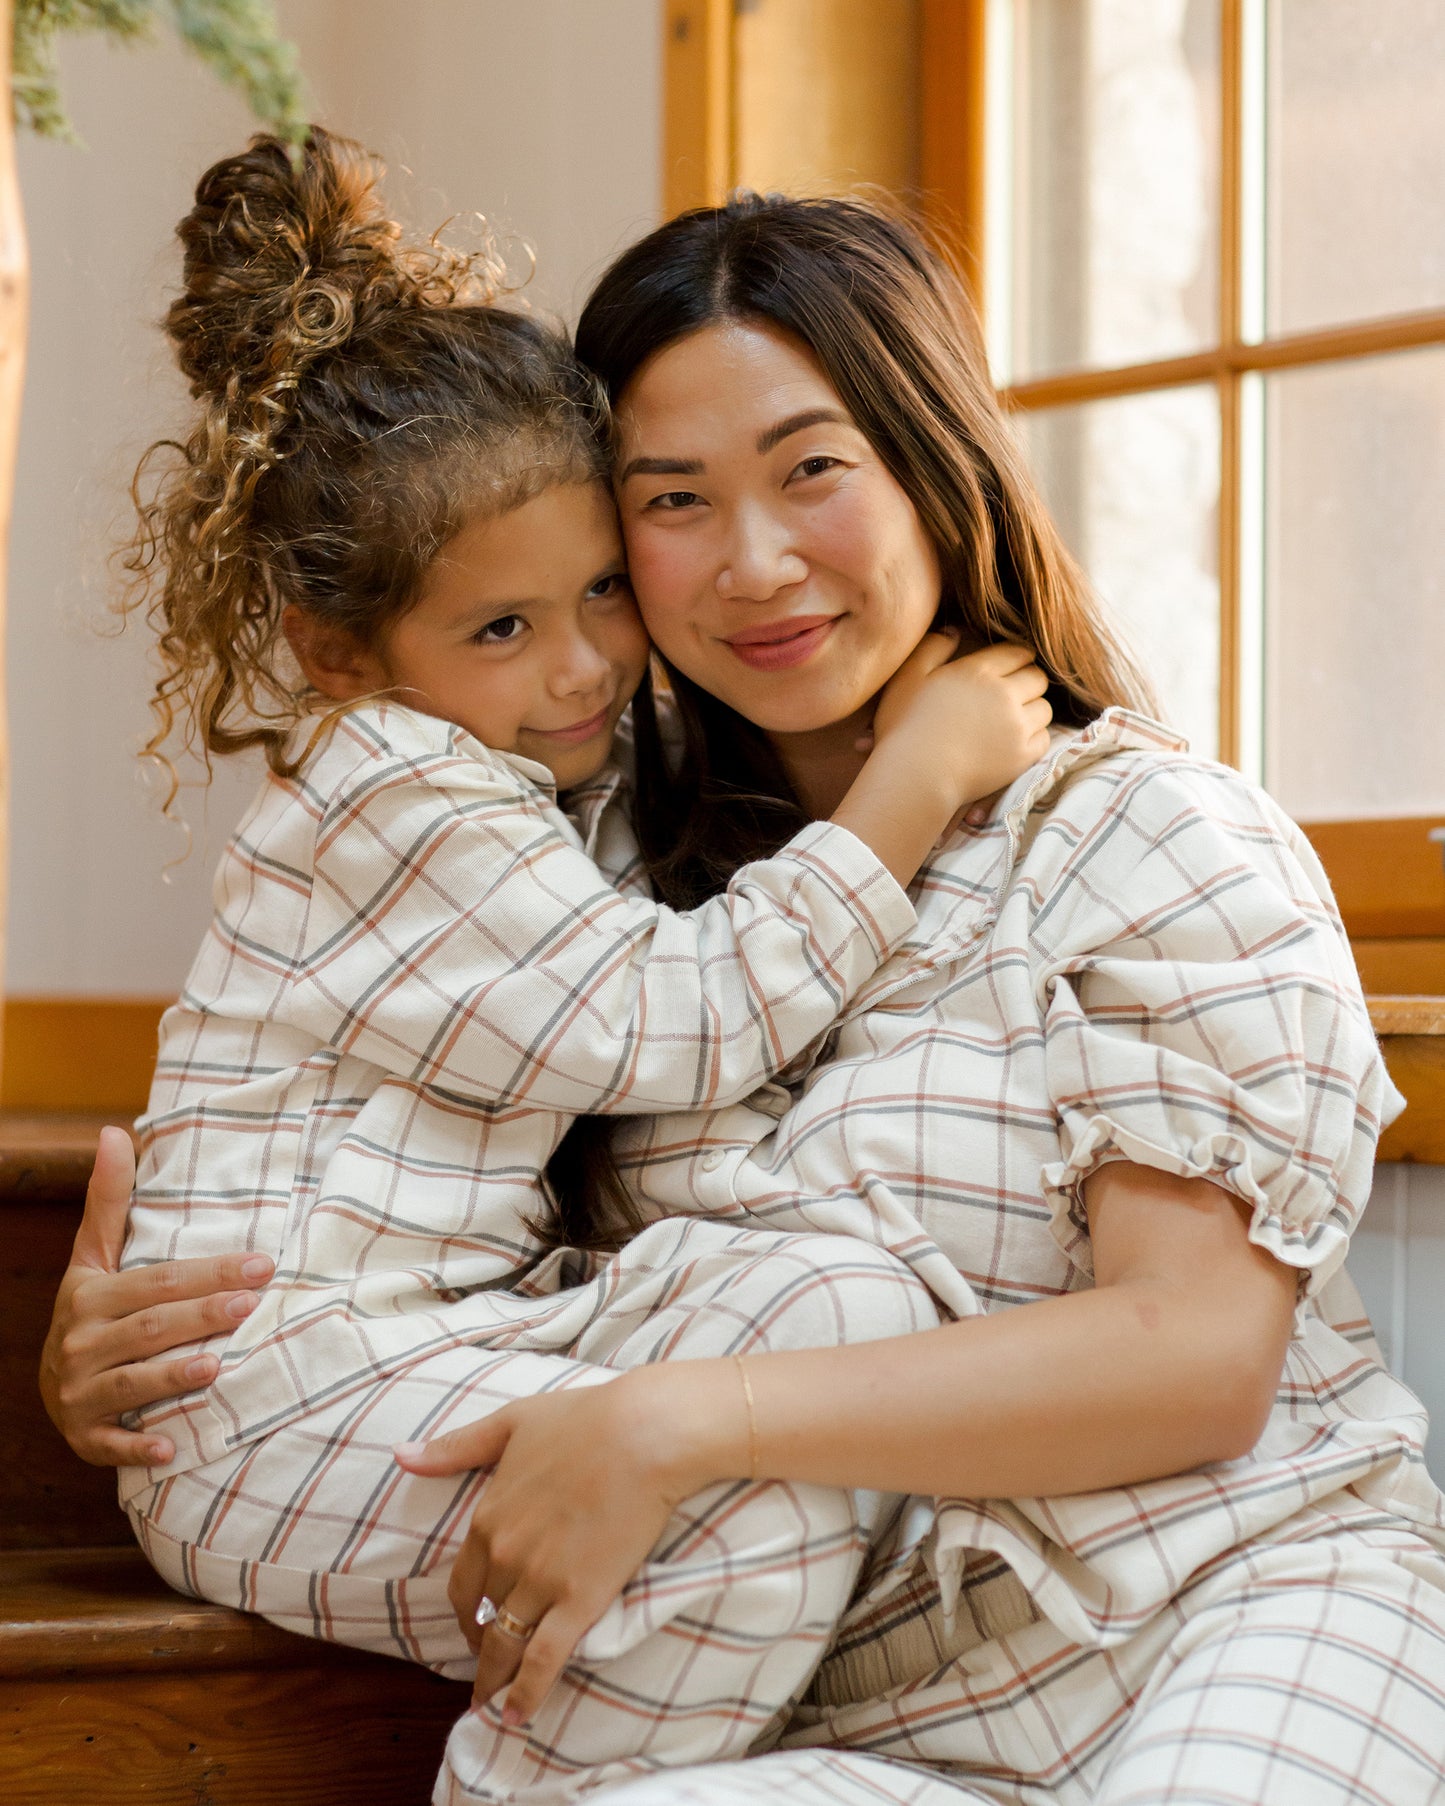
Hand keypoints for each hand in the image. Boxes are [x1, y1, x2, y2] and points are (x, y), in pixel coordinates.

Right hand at [39, 1126, 274, 1465]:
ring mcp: (78, 1393)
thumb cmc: (93, 1309)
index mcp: (90, 1297)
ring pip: (132, 1383)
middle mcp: (81, 1344)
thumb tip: (113, 1131)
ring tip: (219, 1364)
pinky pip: (111, 1444)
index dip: (209, 1272)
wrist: (54, 1383)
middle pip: (151, 1327)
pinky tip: (171, 1446)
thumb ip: (108, 1200)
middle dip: (203, 1315)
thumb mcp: (94, 1256)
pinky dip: (138, 1447)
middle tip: (252, 1304)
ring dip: (174, 1376)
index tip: (262, 1264)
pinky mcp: (83, 1436)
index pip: (158, 1281)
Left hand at [393, 1360, 742, 1723]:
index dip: (466, 1611)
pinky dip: (527, 1694)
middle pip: (483, 1618)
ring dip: (495, 1680)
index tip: (474, 1625)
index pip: (463, 1584)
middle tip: (488, 1667)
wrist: (644, 1433)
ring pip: (506, 1646)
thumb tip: (401, 1455)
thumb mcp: (510, 1424)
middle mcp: (505, 1557)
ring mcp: (541, 1582)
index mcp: (488, 1519)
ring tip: (492, 1706)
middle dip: (482, 1646)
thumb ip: (455, 1447)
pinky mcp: (580, 1601)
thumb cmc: (585, 1420)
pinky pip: (544, 1660)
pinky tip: (517, 1716)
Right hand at [870, 638, 1052, 812]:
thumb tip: (955, 631)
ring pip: (1045, 708)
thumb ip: (933, 647)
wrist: (914, 777)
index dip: (1017, 657)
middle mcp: (1004, 695)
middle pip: (1037, 678)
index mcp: (977, 671)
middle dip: (1028, 681)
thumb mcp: (908, 677)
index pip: (1018, 652)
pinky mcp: (1022, 756)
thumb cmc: (904, 727)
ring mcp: (1016, 726)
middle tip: (1015, 692)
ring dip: (1033, 710)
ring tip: (1015, 718)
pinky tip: (1016, 741)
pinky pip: (1045, 738)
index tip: (1013, 665)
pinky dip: (1034, 737)